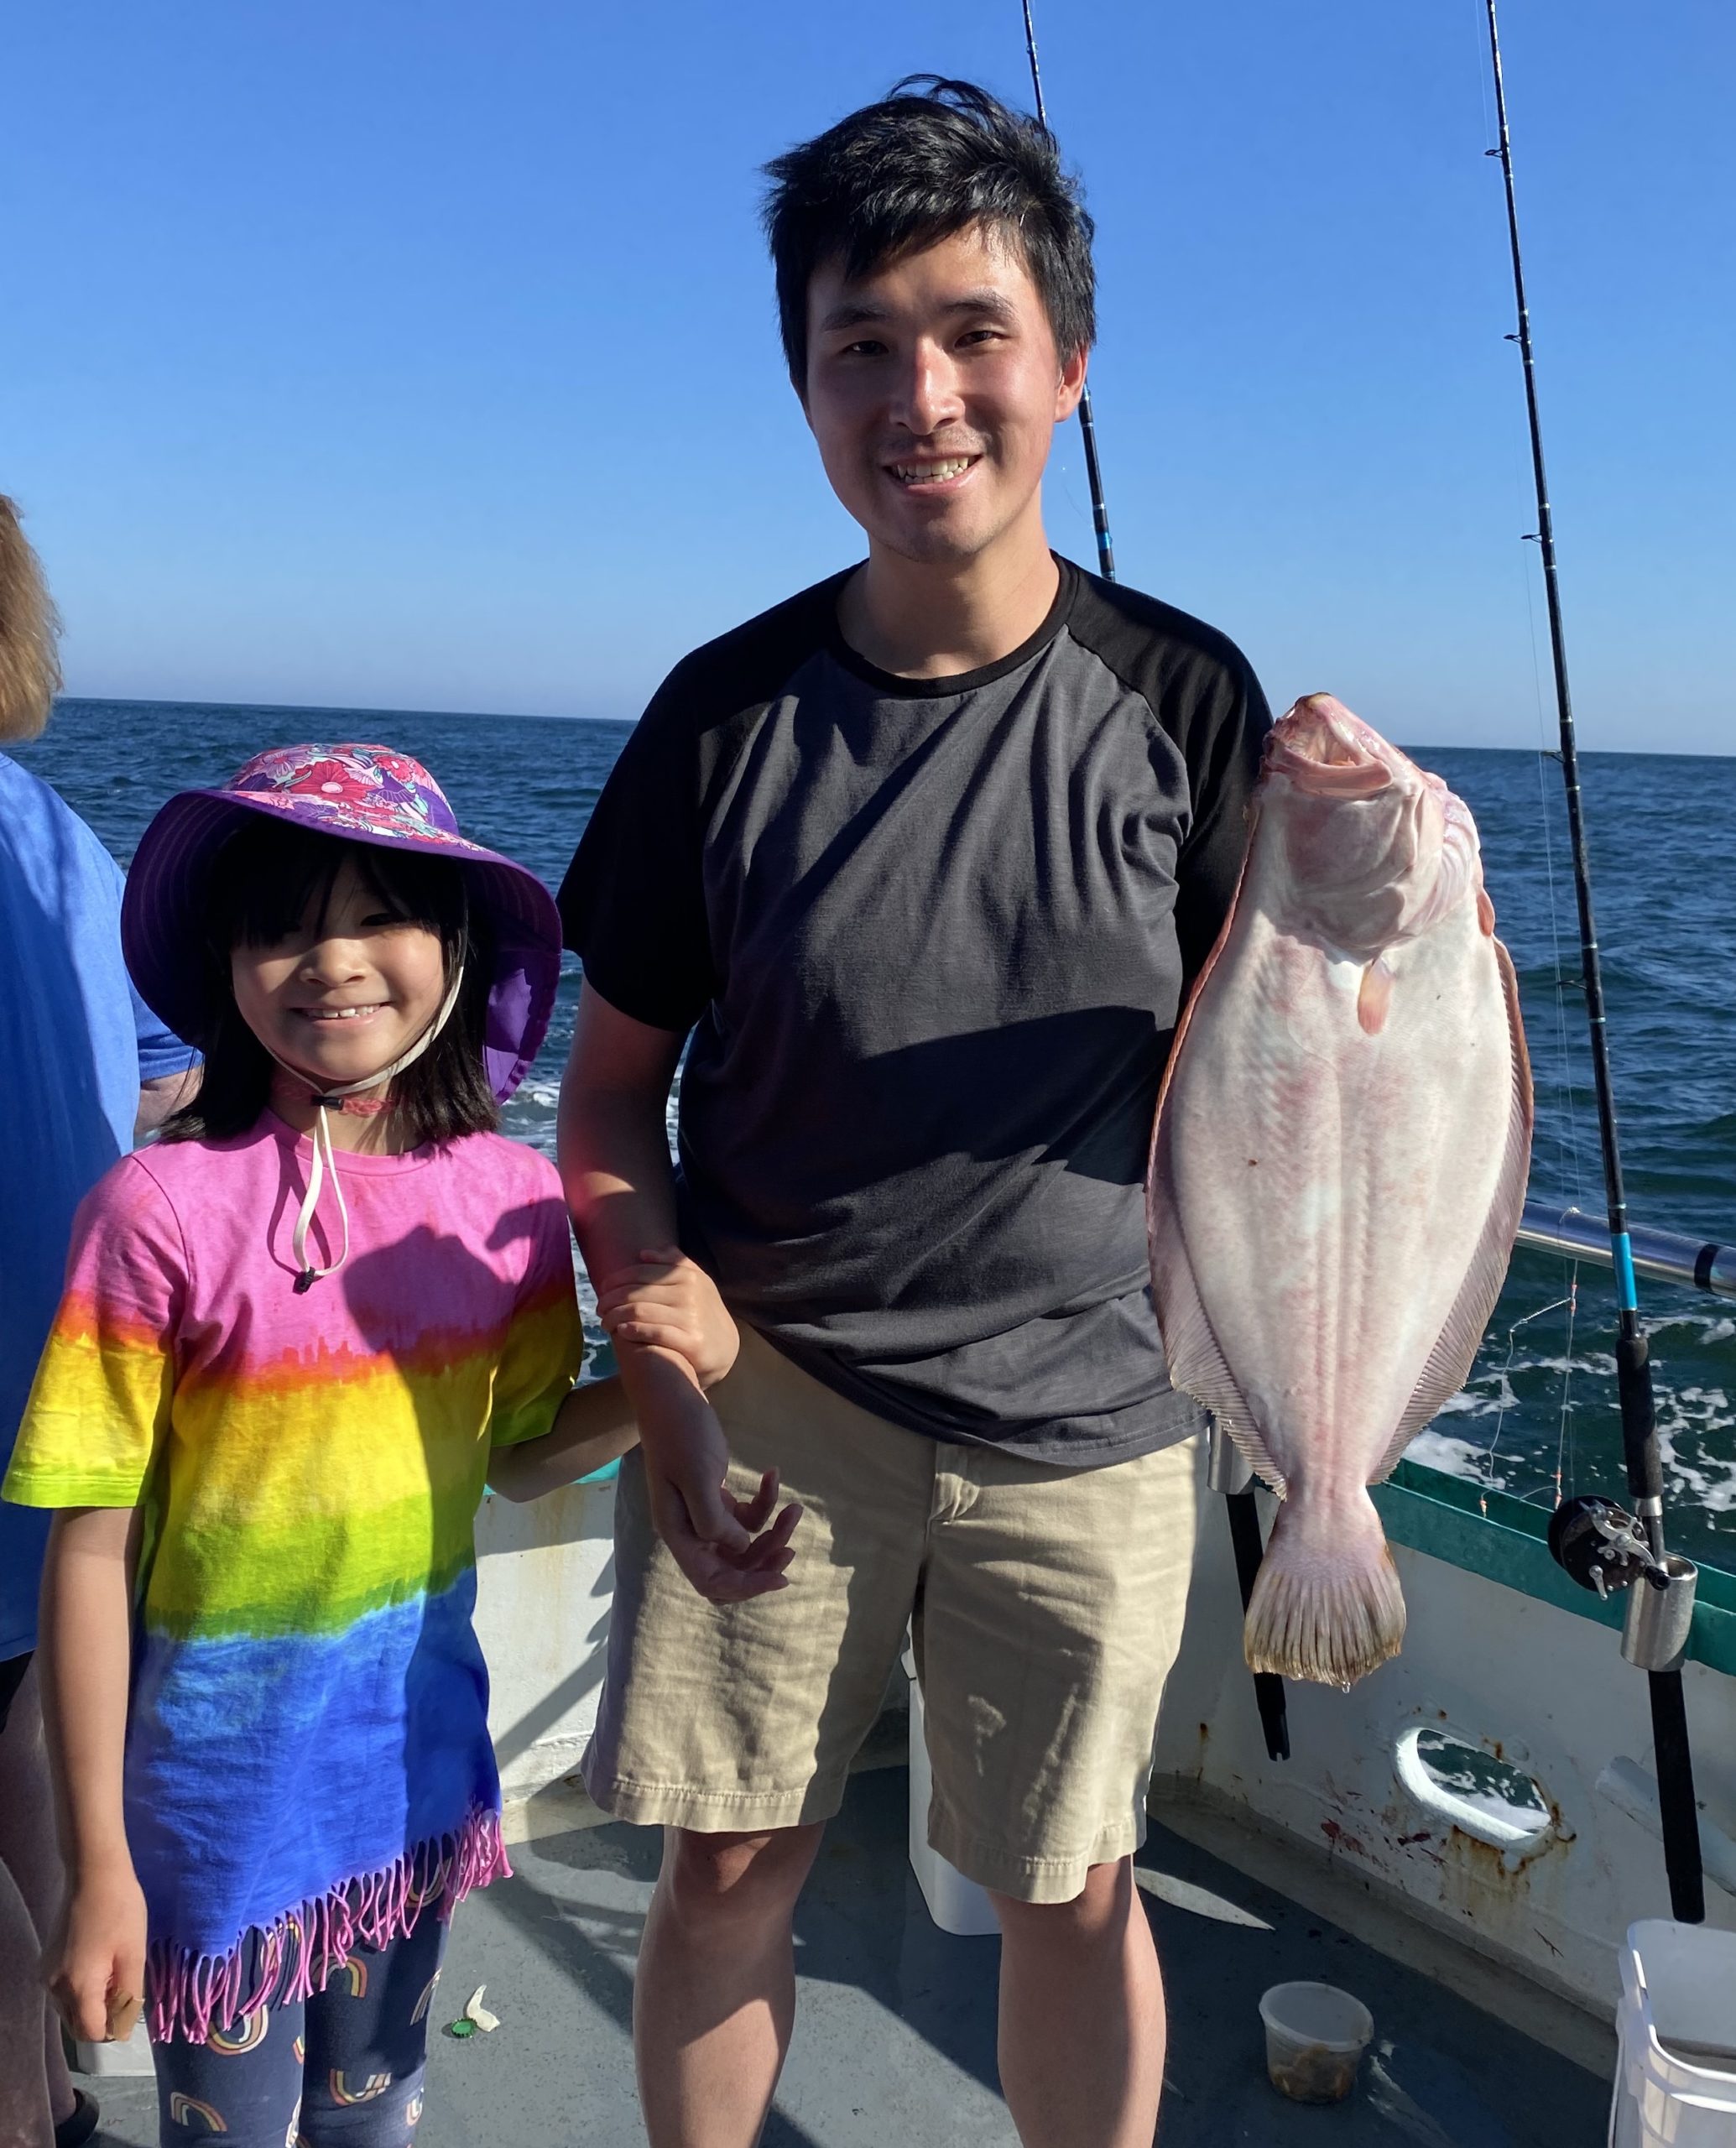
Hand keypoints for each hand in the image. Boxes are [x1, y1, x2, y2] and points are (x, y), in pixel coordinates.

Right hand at [45, 1860, 147, 2044]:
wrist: (93, 1873)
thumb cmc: (120, 1910)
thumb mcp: (134, 1954)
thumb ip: (129, 1995)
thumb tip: (125, 2026)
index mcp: (78, 1988)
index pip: (93, 2032)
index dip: (116, 2027)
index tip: (131, 2006)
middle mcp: (55, 1988)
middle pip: (78, 2025)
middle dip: (103, 2018)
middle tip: (125, 1988)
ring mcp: (48, 1975)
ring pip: (70, 2010)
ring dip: (93, 2004)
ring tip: (115, 1973)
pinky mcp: (47, 1962)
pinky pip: (64, 1992)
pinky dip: (82, 1990)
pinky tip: (101, 1965)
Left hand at [595, 1246, 739, 1389]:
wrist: (725, 1347)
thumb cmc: (702, 1311)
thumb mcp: (696, 1281)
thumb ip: (674, 1263)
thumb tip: (644, 1253)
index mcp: (687, 1275)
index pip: (640, 1272)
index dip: (616, 1280)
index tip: (603, 1289)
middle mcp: (689, 1293)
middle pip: (635, 1292)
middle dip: (610, 1300)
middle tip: (600, 1309)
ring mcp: (690, 1317)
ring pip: (639, 1311)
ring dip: (614, 1317)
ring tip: (605, 1323)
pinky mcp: (690, 1341)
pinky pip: (653, 1332)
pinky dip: (632, 1330)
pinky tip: (622, 1331)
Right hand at [630, 1356, 800, 1602]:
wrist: (672, 1394)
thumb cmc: (681, 1433)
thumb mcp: (698, 1476)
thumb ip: (715, 1520)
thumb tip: (739, 1548)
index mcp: (679, 1533)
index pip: (711, 1582)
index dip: (746, 1587)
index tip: (781, 1578)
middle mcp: (690, 1530)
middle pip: (731, 1568)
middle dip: (764, 1560)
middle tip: (792, 1543)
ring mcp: (703, 1513)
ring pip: (743, 1543)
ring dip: (772, 1532)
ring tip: (794, 1509)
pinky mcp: (715, 1495)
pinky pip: (746, 1515)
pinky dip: (764, 1502)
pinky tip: (773, 1475)